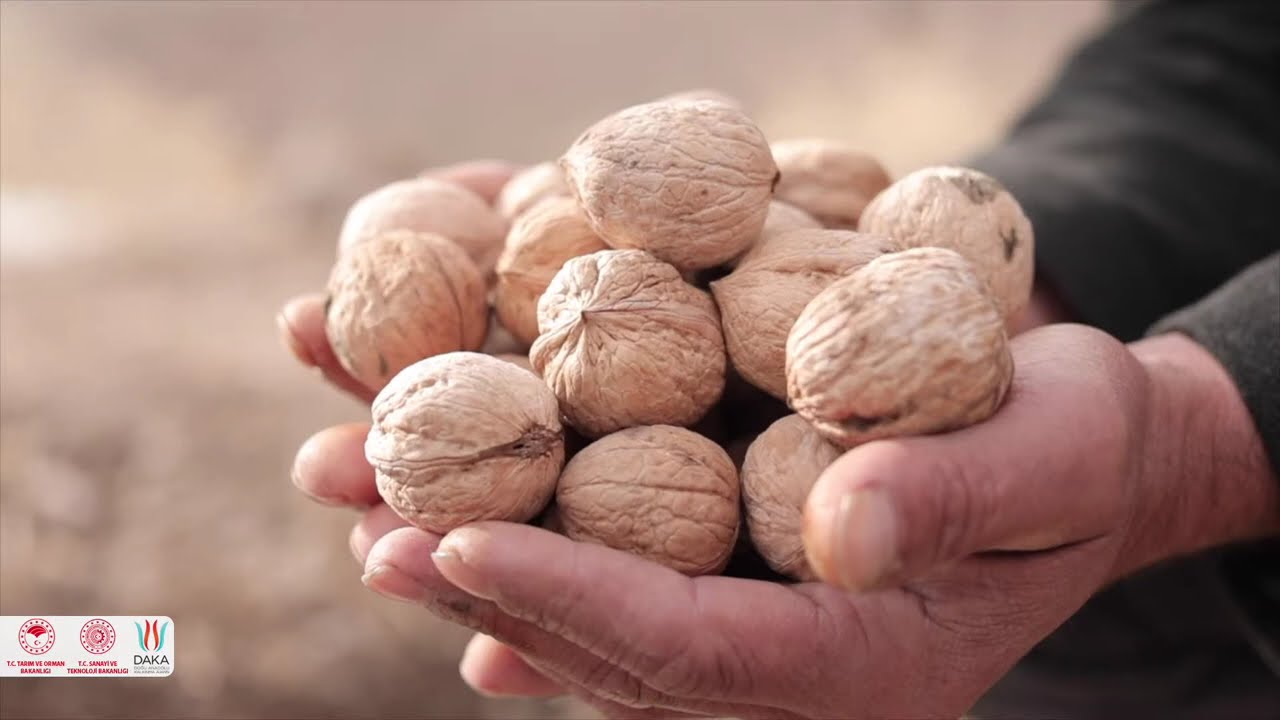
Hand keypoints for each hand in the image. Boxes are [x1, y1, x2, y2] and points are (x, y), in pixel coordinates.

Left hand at [288, 317, 1275, 717]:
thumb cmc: (1074, 443)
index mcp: (861, 664)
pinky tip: (451, 554)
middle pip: (613, 637)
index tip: (453, 548)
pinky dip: (536, 562)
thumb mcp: (1051, 457)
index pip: (692, 649)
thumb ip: (954, 499)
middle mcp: (789, 662)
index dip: (570, 600)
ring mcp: (759, 622)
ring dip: (480, 554)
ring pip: (596, 601)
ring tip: (363, 507)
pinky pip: (621, 577)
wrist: (1076, 438)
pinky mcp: (738, 568)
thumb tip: (843, 528)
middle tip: (363, 529)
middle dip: (485, 579)